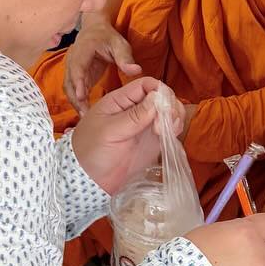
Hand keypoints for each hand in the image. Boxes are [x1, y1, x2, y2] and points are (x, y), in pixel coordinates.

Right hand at [64, 16, 138, 113]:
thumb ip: (126, 58)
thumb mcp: (119, 44)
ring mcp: (71, 68)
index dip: (78, 82)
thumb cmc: (107, 37)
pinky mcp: (74, 76)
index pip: (77, 67)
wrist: (95, 30)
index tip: (81, 96)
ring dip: (75, 102)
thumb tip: (136, 70)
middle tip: (85, 114)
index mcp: (82, 50)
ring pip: (68, 88)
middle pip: (69, 82)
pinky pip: (73, 90)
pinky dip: (77, 101)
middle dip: (76, 99)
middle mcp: (72, 60)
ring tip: (85, 116)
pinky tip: (85, 112)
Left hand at [71, 74, 165, 194]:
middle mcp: (135, 109)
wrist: (90, 180)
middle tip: (165, 124)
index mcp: (120, 100)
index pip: (145, 85)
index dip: (159, 90)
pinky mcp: (152, 140)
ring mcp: (144, 125)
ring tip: (168, 130)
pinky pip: (169, 128)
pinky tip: (169, 135)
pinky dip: (174, 128)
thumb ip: (134, 116)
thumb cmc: (91, 151)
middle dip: (169, 105)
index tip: (163, 106)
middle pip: (161, 96)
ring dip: (174, 116)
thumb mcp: (109, 131)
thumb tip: (158, 97)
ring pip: (168, 111)